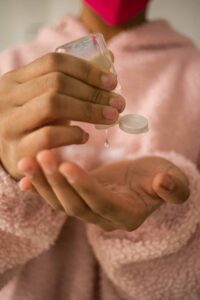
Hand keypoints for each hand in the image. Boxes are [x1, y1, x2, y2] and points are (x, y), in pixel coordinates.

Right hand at [0, 53, 124, 178]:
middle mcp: (8, 97)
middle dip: (93, 92)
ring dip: (89, 110)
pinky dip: (73, 134)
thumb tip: (109, 60)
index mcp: (15, 79)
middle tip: (118, 103)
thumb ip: (71, 80)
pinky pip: (49, 136)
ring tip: (111, 117)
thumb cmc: (30, 123)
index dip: (87, 70)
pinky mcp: (17, 149)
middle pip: (56, 83)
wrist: (3, 154)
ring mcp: (10, 123)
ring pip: (53, 104)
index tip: (112, 82)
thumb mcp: (43, 98)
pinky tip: (84, 136)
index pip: (53, 62)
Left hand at [18, 152, 189, 230]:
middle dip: (56, 182)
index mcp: (126, 214)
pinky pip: (56, 197)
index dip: (84, 186)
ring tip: (26, 162)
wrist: (145, 181)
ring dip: (42, 183)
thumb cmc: (160, 177)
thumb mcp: (173, 178)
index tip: (66, 165)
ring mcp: (88, 210)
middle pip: (75, 205)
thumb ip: (173, 186)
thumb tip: (166, 183)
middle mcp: (103, 218)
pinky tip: (23, 177)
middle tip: (41, 156)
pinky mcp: (78, 199)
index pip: (101, 203)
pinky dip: (39, 189)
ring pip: (61, 202)